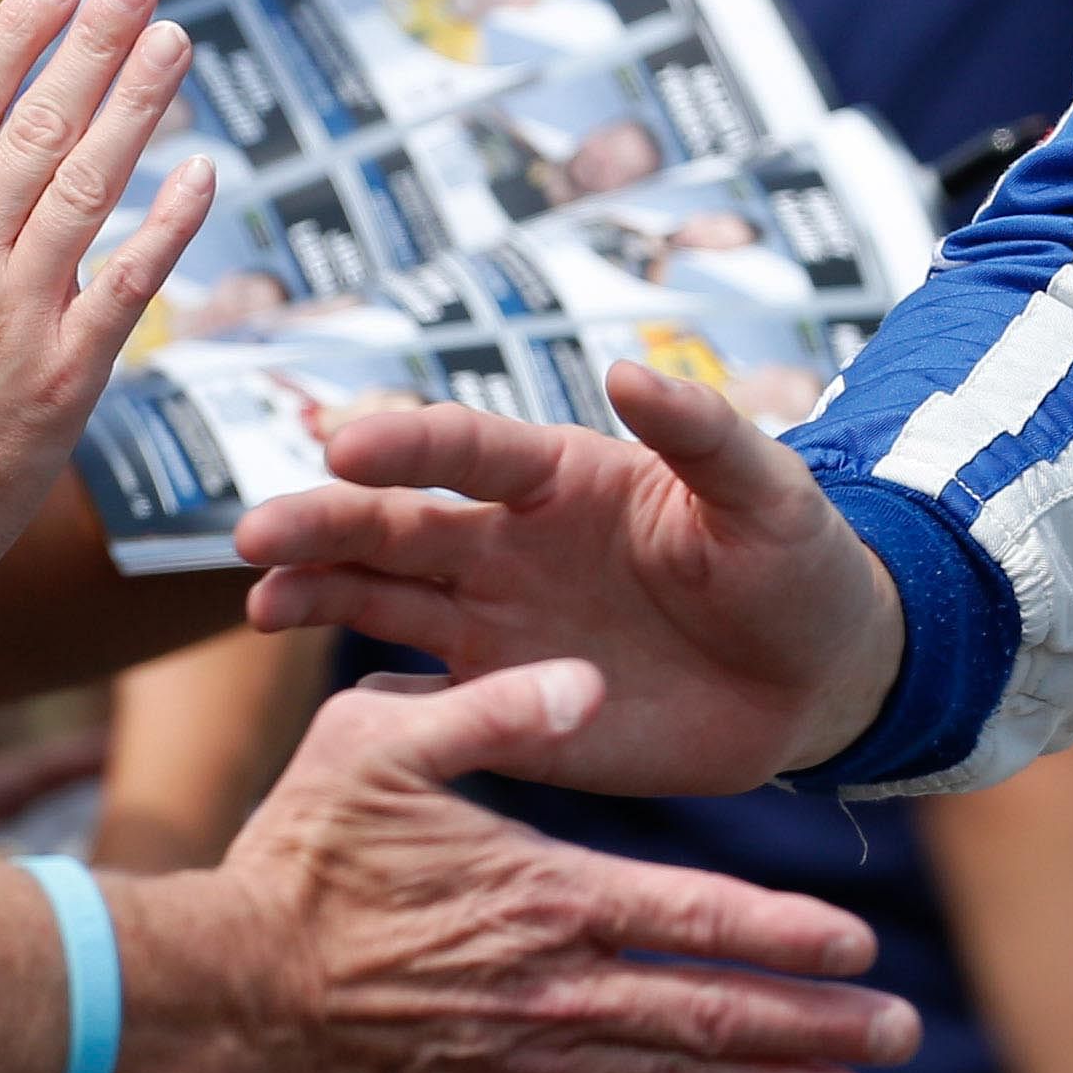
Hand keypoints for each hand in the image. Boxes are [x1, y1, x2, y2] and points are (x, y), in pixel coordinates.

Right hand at [0, 0, 214, 577]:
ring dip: (142, 106)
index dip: (19, 31)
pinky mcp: (71, 370)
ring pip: (93, 186)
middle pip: (41, 128)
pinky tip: (206, 168)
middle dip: (96, 45)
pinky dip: (173, 221)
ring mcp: (19, 313)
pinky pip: (134, 280)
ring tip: (179, 40)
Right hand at [142, 657, 920, 1072]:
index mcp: (546, 896)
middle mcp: (548, 988)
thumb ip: (492, 706)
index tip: (863, 951)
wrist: (204, 987)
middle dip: (816, 1029)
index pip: (700, 919)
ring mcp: (511, 1064)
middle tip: (901, 1041)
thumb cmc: (298, 854)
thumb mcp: (381, 742)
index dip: (787, 938)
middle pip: (710, 1015)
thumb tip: (586, 678)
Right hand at [236, 360, 903, 790]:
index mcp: (565, 477)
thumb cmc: (797, 566)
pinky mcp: (499, 704)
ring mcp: (495, 623)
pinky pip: (417, 694)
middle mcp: (509, 542)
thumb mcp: (769, 494)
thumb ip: (703, 433)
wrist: (816, 681)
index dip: (408, 443)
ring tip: (263, 600)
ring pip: (382, 598)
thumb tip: (626, 368)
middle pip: (398, 522)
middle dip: (325, 521)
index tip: (344, 444)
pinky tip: (322, 698)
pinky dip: (363, 690)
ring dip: (317, 593)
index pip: (468, 448)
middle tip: (256, 533)